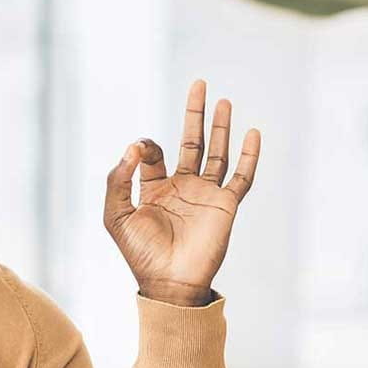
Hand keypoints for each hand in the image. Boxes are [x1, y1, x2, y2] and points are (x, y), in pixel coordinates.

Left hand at [103, 79, 260, 305]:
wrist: (169, 283)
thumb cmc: (140, 254)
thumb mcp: (115, 215)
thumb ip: (118, 180)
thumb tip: (134, 147)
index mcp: (155, 189)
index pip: (153, 153)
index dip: (145, 146)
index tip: (140, 151)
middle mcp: (182, 188)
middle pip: (191, 142)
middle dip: (194, 114)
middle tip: (199, 84)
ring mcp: (206, 195)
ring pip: (216, 153)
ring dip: (220, 127)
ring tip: (223, 100)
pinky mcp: (225, 205)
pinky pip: (241, 176)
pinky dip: (249, 156)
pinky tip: (252, 134)